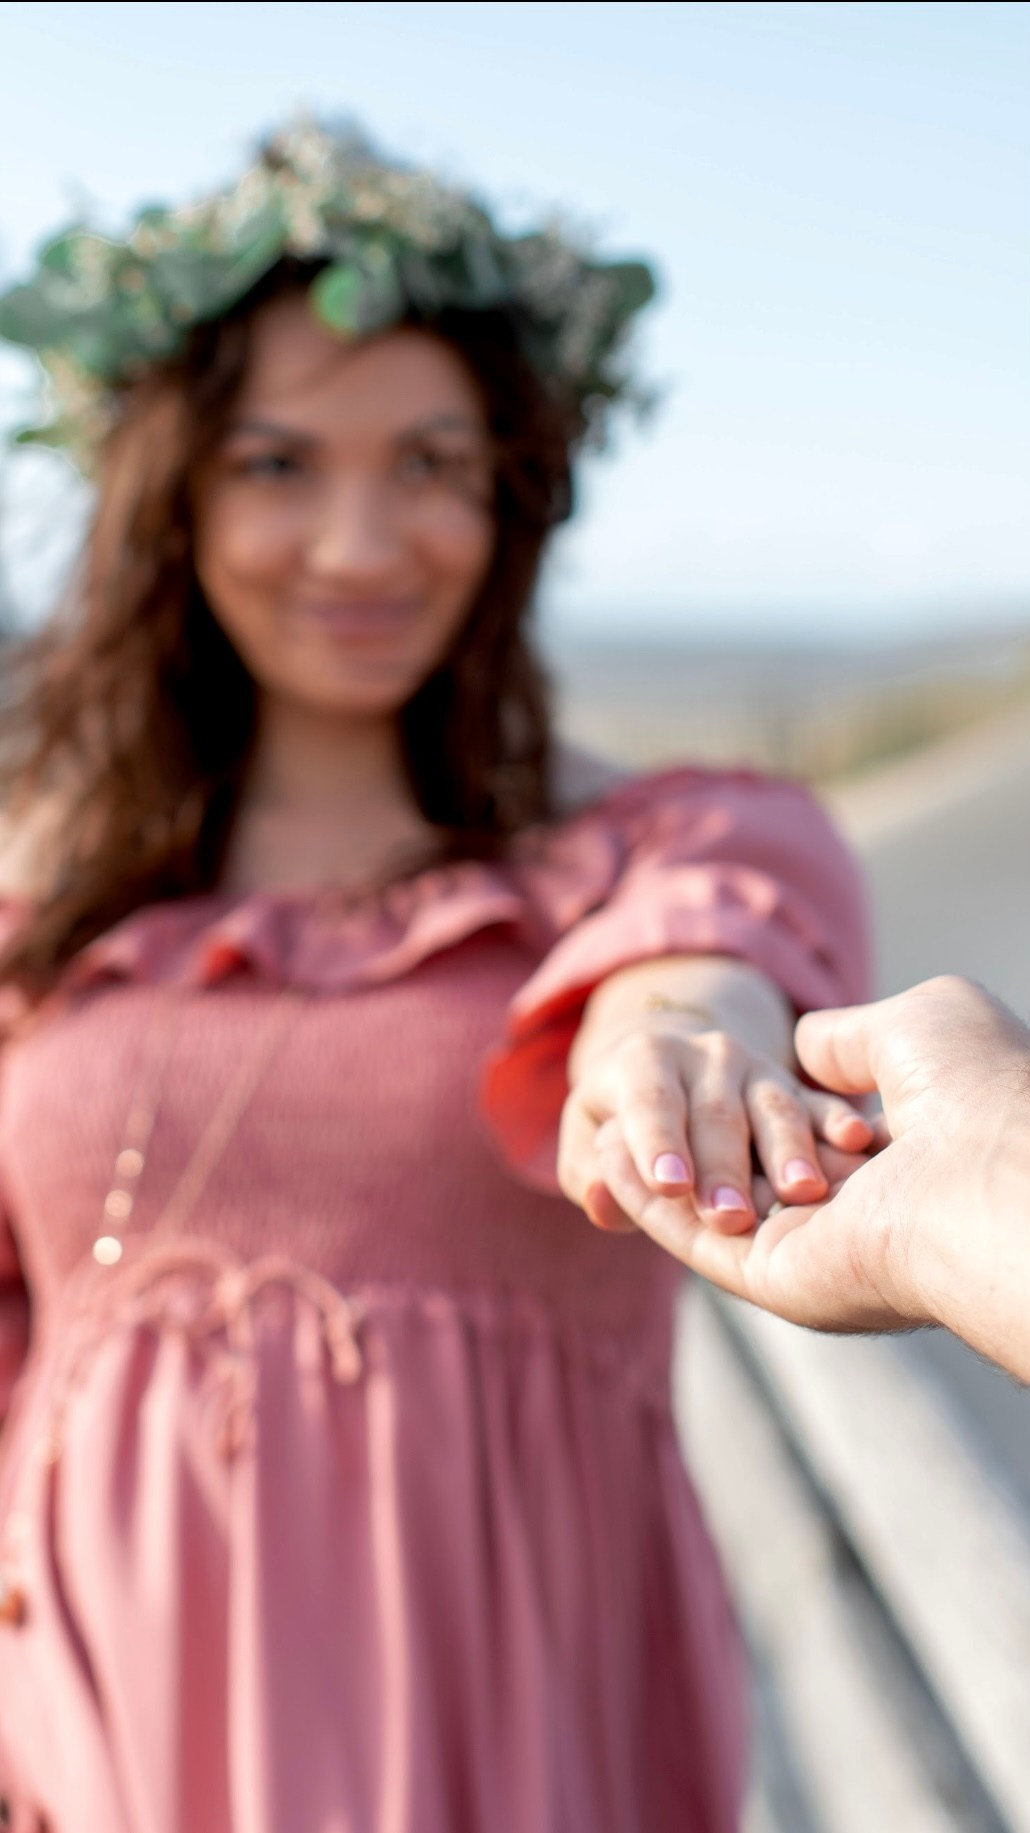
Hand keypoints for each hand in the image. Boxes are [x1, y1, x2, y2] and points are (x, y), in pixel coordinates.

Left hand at [557, 1015, 873, 1234]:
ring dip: (789, 1151)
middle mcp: (705, 1055)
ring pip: (774, 1107)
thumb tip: (602, 1202)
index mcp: (645, 1060)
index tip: (669, 1186)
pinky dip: (837, 1120)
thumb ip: (588, 1177)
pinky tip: (855, 1142)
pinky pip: (821, 1102)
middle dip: (724, 1168)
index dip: (657, 1141)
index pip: (648, 1101)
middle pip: (715, 1113)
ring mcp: (758, 1067)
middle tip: (730, 1220)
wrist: (676, 1066)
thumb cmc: (628, 1124)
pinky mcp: (800, 1086)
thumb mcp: (590, 1141)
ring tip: (802, 1193)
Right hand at [601, 979, 1029, 1365]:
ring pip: (710, 1216)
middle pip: (748, 1184)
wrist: (996, 1169)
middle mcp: (856, 1220)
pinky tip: (607, 1159)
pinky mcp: (777, 1280)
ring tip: (598, 1131)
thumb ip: (847, 1040)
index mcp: (896, 1170)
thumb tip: (801, 1049)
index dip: (749, 1114)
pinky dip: (645, 1201)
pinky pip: (692, 1240)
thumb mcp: (914, 1029)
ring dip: (652, 1177)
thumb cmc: (978, 1091)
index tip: (697, 1082)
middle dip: (686, 1149)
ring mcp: (814, 1255)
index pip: (804, 1145)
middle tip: (627, 1116)